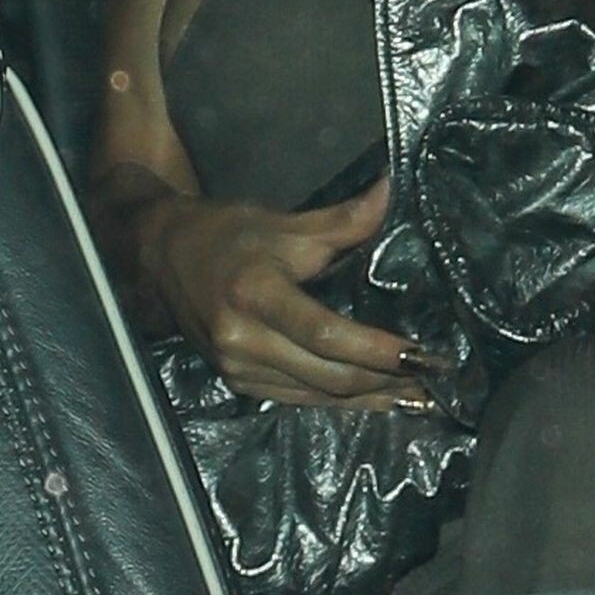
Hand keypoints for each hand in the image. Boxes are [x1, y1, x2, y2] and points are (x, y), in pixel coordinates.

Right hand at [151, 177, 439, 407]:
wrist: (161, 258)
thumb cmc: (225, 234)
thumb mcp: (281, 221)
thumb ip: (340, 220)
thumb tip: (389, 192)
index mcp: (256, 295)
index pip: (325, 333)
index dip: (375, 349)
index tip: (419, 352)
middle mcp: (243, 341)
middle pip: (327, 374)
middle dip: (385, 381)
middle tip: (433, 378)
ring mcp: (239, 369)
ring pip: (318, 395)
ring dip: (370, 399)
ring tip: (417, 395)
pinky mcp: (239, 383)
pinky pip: (300, 399)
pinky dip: (341, 402)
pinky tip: (375, 399)